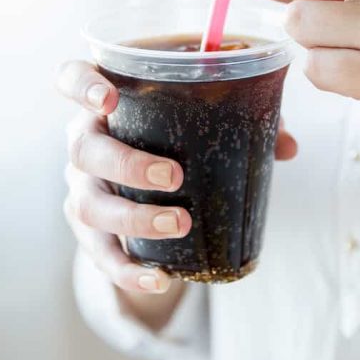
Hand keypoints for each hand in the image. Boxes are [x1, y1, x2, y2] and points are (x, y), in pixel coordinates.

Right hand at [56, 60, 298, 294]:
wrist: (146, 180)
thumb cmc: (174, 133)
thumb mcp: (204, 117)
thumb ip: (242, 119)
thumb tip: (287, 147)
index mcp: (105, 101)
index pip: (71, 79)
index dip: (81, 86)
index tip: (107, 99)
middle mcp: (83, 141)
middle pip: (83, 149)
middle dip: (125, 164)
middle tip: (174, 177)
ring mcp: (81, 187)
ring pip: (88, 204)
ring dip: (133, 218)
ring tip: (180, 224)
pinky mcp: (90, 230)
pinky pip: (99, 254)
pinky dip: (127, 271)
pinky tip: (159, 280)